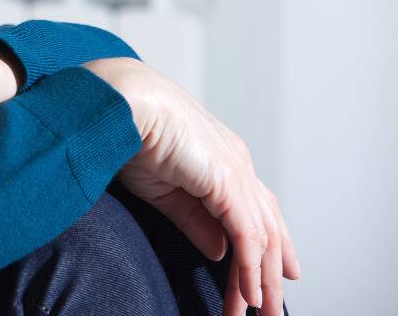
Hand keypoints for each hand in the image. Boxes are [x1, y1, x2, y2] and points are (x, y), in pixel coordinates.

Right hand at [85, 57, 301, 315]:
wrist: (121, 103)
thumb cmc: (130, 132)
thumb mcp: (163, 189)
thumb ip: (195, 220)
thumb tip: (220, 251)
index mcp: (224, 158)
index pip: (258, 209)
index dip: (270, 244)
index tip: (277, 276)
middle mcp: (238, 164)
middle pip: (267, 227)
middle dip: (270, 272)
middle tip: (271, 309)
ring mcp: (237, 171)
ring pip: (262, 237)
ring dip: (261, 280)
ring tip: (258, 312)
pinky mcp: (228, 182)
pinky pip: (247, 235)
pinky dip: (250, 268)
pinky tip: (248, 294)